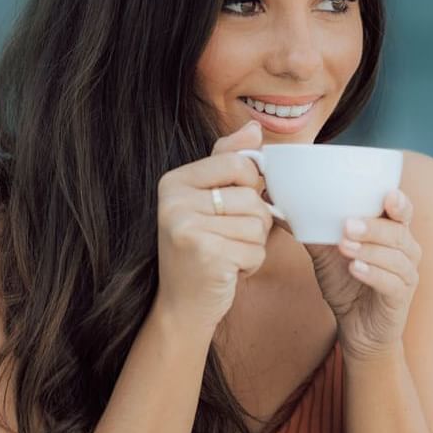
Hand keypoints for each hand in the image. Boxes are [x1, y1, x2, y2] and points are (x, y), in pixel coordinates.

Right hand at [151, 120, 275, 333]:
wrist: (182, 306)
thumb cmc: (203, 250)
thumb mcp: (209, 201)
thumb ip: (228, 161)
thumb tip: (255, 127)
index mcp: (175, 181)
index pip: (238, 163)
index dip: (252, 187)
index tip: (235, 206)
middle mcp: (174, 201)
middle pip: (252, 197)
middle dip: (254, 222)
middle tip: (228, 239)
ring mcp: (187, 228)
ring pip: (258, 225)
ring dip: (253, 246)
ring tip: (227, 255)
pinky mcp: (205, 254)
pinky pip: (256, 251)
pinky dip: (251, 265)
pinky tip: (227, 271)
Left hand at [307, 187, 419, 360]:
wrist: (358, 329)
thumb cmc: (346, 284)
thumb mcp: (325, 254)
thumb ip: (307, 228)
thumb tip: (273, 200)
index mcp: (391, 232)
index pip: (401, 211)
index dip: (398, 202)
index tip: (387, 195)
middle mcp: (405, 250)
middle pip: (397, 232)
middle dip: (373, 227)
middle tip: (347, 225)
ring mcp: (406, 275)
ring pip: (395, 257)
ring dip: (370, 250)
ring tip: (345, 246)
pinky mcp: (400, 298)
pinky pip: (391, 283)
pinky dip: (373, 274)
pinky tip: (356, 269)